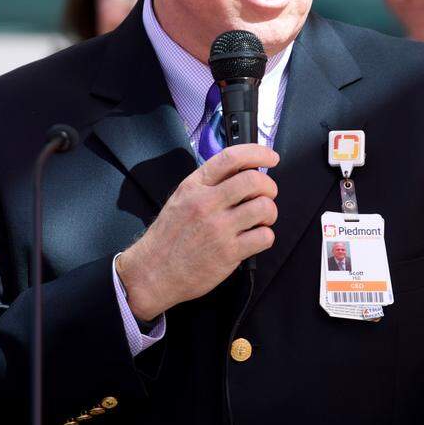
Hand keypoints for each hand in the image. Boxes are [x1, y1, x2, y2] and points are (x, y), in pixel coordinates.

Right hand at [116, 144, 278, 320]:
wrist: (153, 272)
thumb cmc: (168, 237)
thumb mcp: (181, 199)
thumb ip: (208, 184)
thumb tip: (242, 173)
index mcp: (194, 186)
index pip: (230, 158)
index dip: (257, 153)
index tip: (270, 158)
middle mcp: (206, 204)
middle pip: (253, 181)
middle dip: (269, 186)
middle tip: (267, 194)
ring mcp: (218, 228)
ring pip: (264, 208)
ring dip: (269, 213)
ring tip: (260, 219)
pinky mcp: (228, 253)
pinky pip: (264, 237)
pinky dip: (265, 236)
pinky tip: (254, 238)